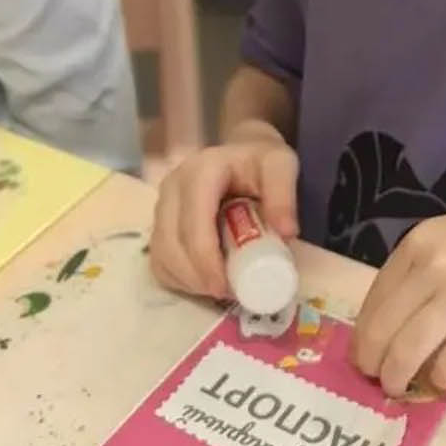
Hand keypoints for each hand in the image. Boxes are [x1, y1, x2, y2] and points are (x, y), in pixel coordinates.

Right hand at [150, 127, 298, 298]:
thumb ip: (284, 194)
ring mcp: (162, 204)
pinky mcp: (159, 221)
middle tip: (226, 294)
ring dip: (186, 280)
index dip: (205, 260)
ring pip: (161, 254)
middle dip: (195, 277)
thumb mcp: (281, 166)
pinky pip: (158, 259)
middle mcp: (173, 186)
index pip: (193, 222)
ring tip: (218, 290)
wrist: (243, 151)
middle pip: (170, 242)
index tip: (226, 287)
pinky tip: (202, 284)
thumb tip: (286, 233)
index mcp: (201, 171)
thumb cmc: (262, 160)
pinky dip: (177, 278)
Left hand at [351, 197, 445, 397]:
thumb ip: (423, 266)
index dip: (364, 332)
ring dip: (397, 376)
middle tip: (374, 378)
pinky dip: (441, 379)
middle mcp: (436, 265)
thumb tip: (392, 319)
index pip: (375, 297)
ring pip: (409, 350)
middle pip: (384, 328)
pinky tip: (442, 381)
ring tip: (398, 387)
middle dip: (372, 361)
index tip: (363, 352)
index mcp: (421, 241)